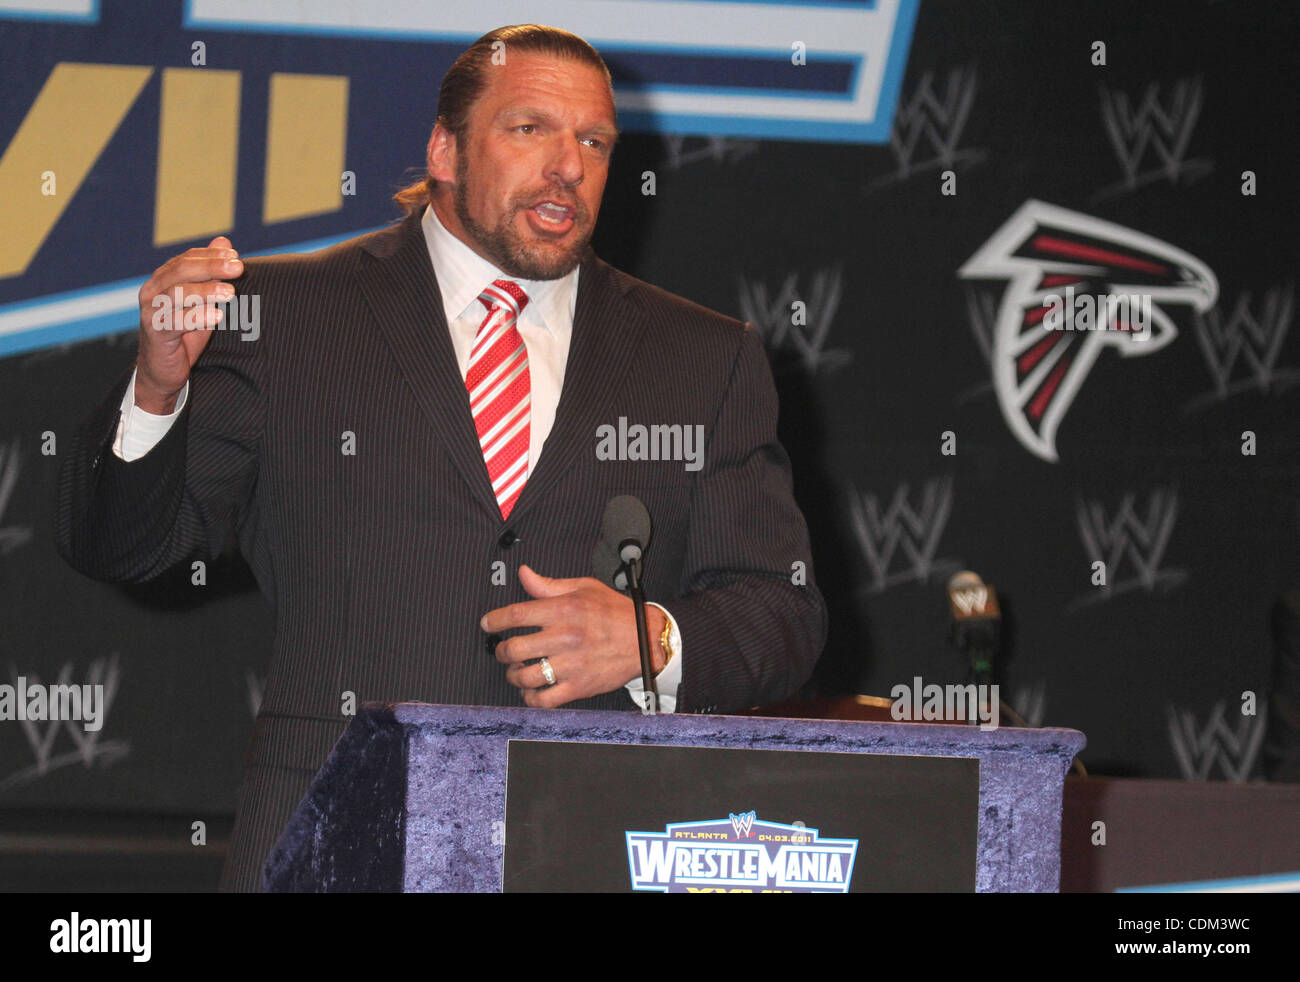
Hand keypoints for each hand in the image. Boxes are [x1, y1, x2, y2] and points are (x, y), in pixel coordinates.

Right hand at [135, 236, 243, 412]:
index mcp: (163, 279)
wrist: (163, 369)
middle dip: (211, 267)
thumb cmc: (185, 332)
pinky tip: (216, 316)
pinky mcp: (155, 333)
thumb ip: (210, 273)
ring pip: (175, 294)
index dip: (210, 255)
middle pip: (180, 271)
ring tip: (230, 293)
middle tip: (238, 268)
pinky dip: (195, 317)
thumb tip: (225, 243)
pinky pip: (174, 322)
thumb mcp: (201, 300)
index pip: (186, 259)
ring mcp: (151, 311)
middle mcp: (153, 291)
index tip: (235, 256)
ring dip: (205, 291)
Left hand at [482, 564, 666, 707]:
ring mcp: (571, 665)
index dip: (494, 620)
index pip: (516, 615)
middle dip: (501, 652)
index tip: (487, 624)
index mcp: (564, 610)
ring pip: (525, 676)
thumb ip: (549, 585)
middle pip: (514, 649)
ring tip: (516, 671)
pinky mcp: (579, 687)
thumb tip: (524, 574)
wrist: (646, 640)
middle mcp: (565, 637)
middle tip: (503, 651)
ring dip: (513, 675)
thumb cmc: (615, 612)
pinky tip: (531, 690)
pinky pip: (544, 699)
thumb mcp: (584, 588)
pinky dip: (531, 698)